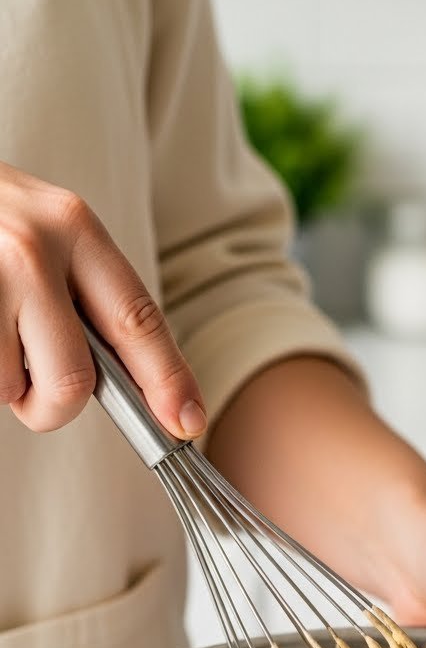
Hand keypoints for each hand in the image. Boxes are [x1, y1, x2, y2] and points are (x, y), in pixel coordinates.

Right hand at [0, 160, 205, 436]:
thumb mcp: (48, 232)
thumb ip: (88, 294)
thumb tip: (138, 385)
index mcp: (73, 226)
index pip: (138, 318)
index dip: (167, 379)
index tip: (186, 420)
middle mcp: (30, 248)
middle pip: (72, 379)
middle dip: (56, 408)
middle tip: (36, 394)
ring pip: (10, 386)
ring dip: (0, 380)